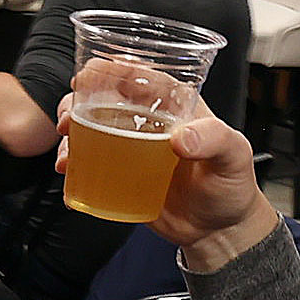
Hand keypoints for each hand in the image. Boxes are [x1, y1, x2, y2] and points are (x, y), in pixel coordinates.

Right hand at [56, 59, 264, 251]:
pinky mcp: (121, 176)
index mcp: (176, 107)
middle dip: (79, 101)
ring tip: (66, 153)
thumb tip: (180, 137)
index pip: (142, 76)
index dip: (113, 68)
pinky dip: (74, 165)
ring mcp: (132, 149)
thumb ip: (213, 139)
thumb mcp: (233, 156)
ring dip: (71, 134)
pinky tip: (68, 173)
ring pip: (91, 129)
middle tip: (70, 118)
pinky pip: (91, 164)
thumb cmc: (232, 187)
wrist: (219, 231)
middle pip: (106, 98)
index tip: (90, 72)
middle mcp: (150, 123)